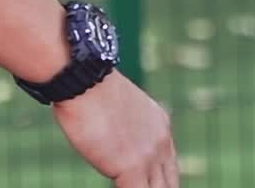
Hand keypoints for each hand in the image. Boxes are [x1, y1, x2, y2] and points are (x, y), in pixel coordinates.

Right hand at [52, 70, 177, 185]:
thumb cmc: (89, 89)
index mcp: (160, 126)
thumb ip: (126, 131)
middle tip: (138, 185)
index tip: (145, 184)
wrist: (85, 78)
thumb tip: (112, 144)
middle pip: (170, 185)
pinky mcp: (132, 168)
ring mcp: (149, 156)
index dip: (158, 183)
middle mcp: (161, 142)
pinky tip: (115, 186)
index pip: (169, 168)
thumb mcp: (119, 110)